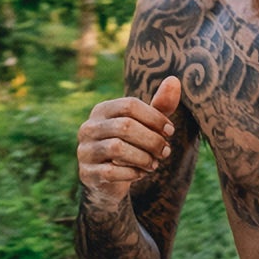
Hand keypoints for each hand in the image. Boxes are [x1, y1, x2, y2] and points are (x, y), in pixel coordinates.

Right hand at [77, 75, 180, 213]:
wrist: (109, 178)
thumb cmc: (132, 144)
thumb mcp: (146, 124)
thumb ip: (160, 105)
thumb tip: (174, 80)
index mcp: (102, 110)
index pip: (130, 105)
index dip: (154, 117)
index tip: (170, 131)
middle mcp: (88, 127)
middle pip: (125, 126)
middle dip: (152, 140)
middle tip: (165, 152)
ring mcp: (84, 150)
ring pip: (117, 148)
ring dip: (143, 158)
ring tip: (154, 163)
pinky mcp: (87, 173)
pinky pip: (110, 172)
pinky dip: (131, 173)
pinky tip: (140, 173)